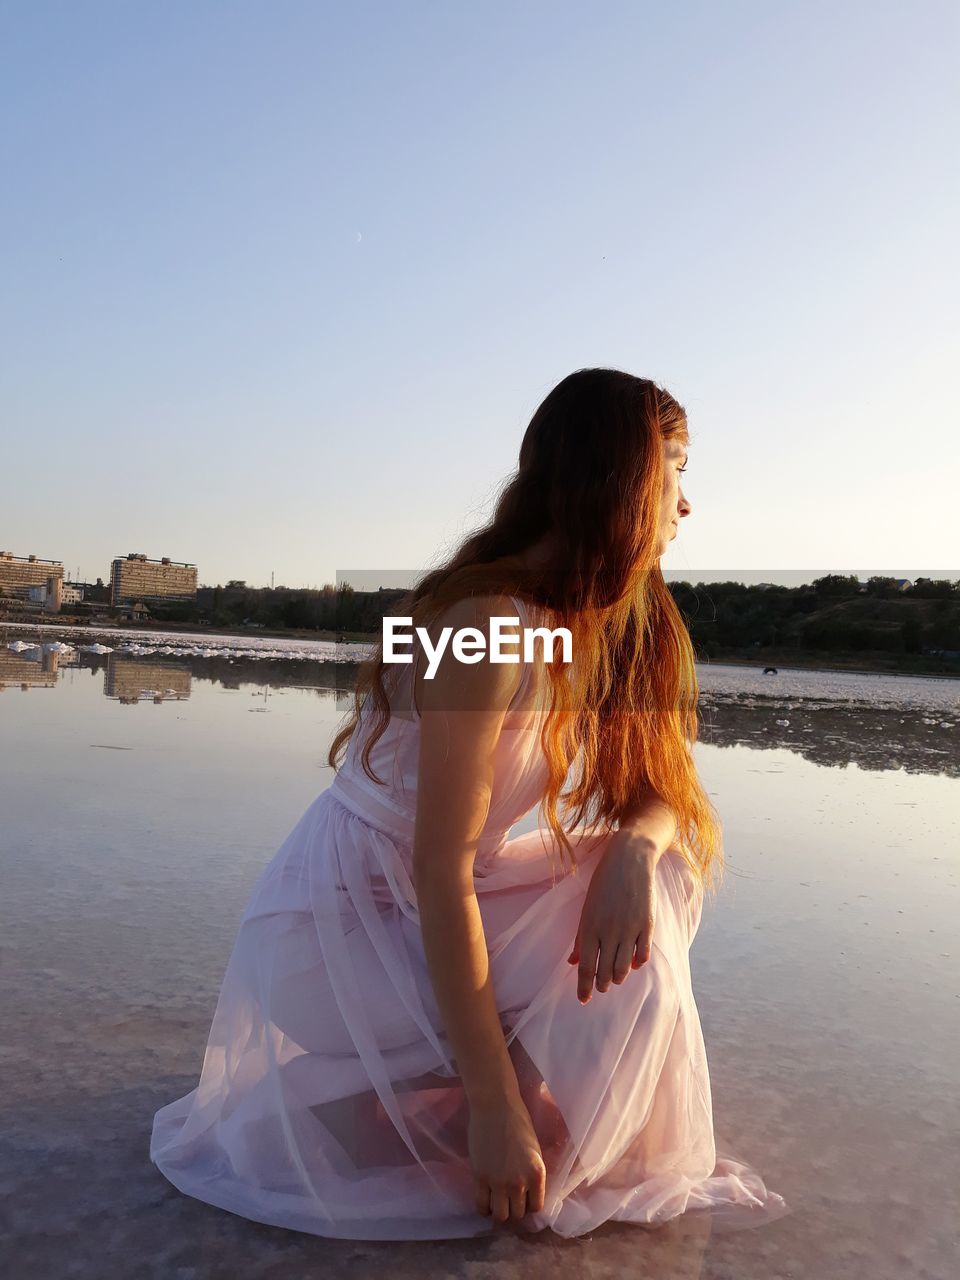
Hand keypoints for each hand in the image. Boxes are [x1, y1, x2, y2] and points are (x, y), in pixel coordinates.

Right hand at [468, 1092, 546, 1222]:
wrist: (495, 1106)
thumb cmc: (518, 1121)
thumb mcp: (535, 1150)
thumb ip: (532, 1172)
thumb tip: (528, 1191)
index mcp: (537, 1173)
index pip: (536, 1208)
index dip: (529, 1205)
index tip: (524, 1199)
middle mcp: (519, 1182)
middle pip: (517, 1214)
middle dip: (514, 1209)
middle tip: (509, 1199)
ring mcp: (498, 1182)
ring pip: (500, 1216)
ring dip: (499, 1211)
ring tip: (497, 1202)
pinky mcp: (480, 1177)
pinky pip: (481, 1206)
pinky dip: (483, 1209)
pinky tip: (485, 1201)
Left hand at [567, 827, 659, 1002]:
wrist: (629, 859)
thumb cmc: (603, 882)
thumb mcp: (587, 908)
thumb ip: (581, 937)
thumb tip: (573, 962)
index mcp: (589, 927)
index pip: (586, 967)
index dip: (584, 987)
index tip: (583, 1000)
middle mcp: (609, 932)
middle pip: (604, 972)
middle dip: (601, 985)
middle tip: (600, 988)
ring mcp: (629, 929)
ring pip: (623, 968)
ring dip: (618, 977)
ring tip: (614, 977)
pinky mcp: (647, 925)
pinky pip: (642, 955)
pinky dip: (636, 963)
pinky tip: (632, 963)